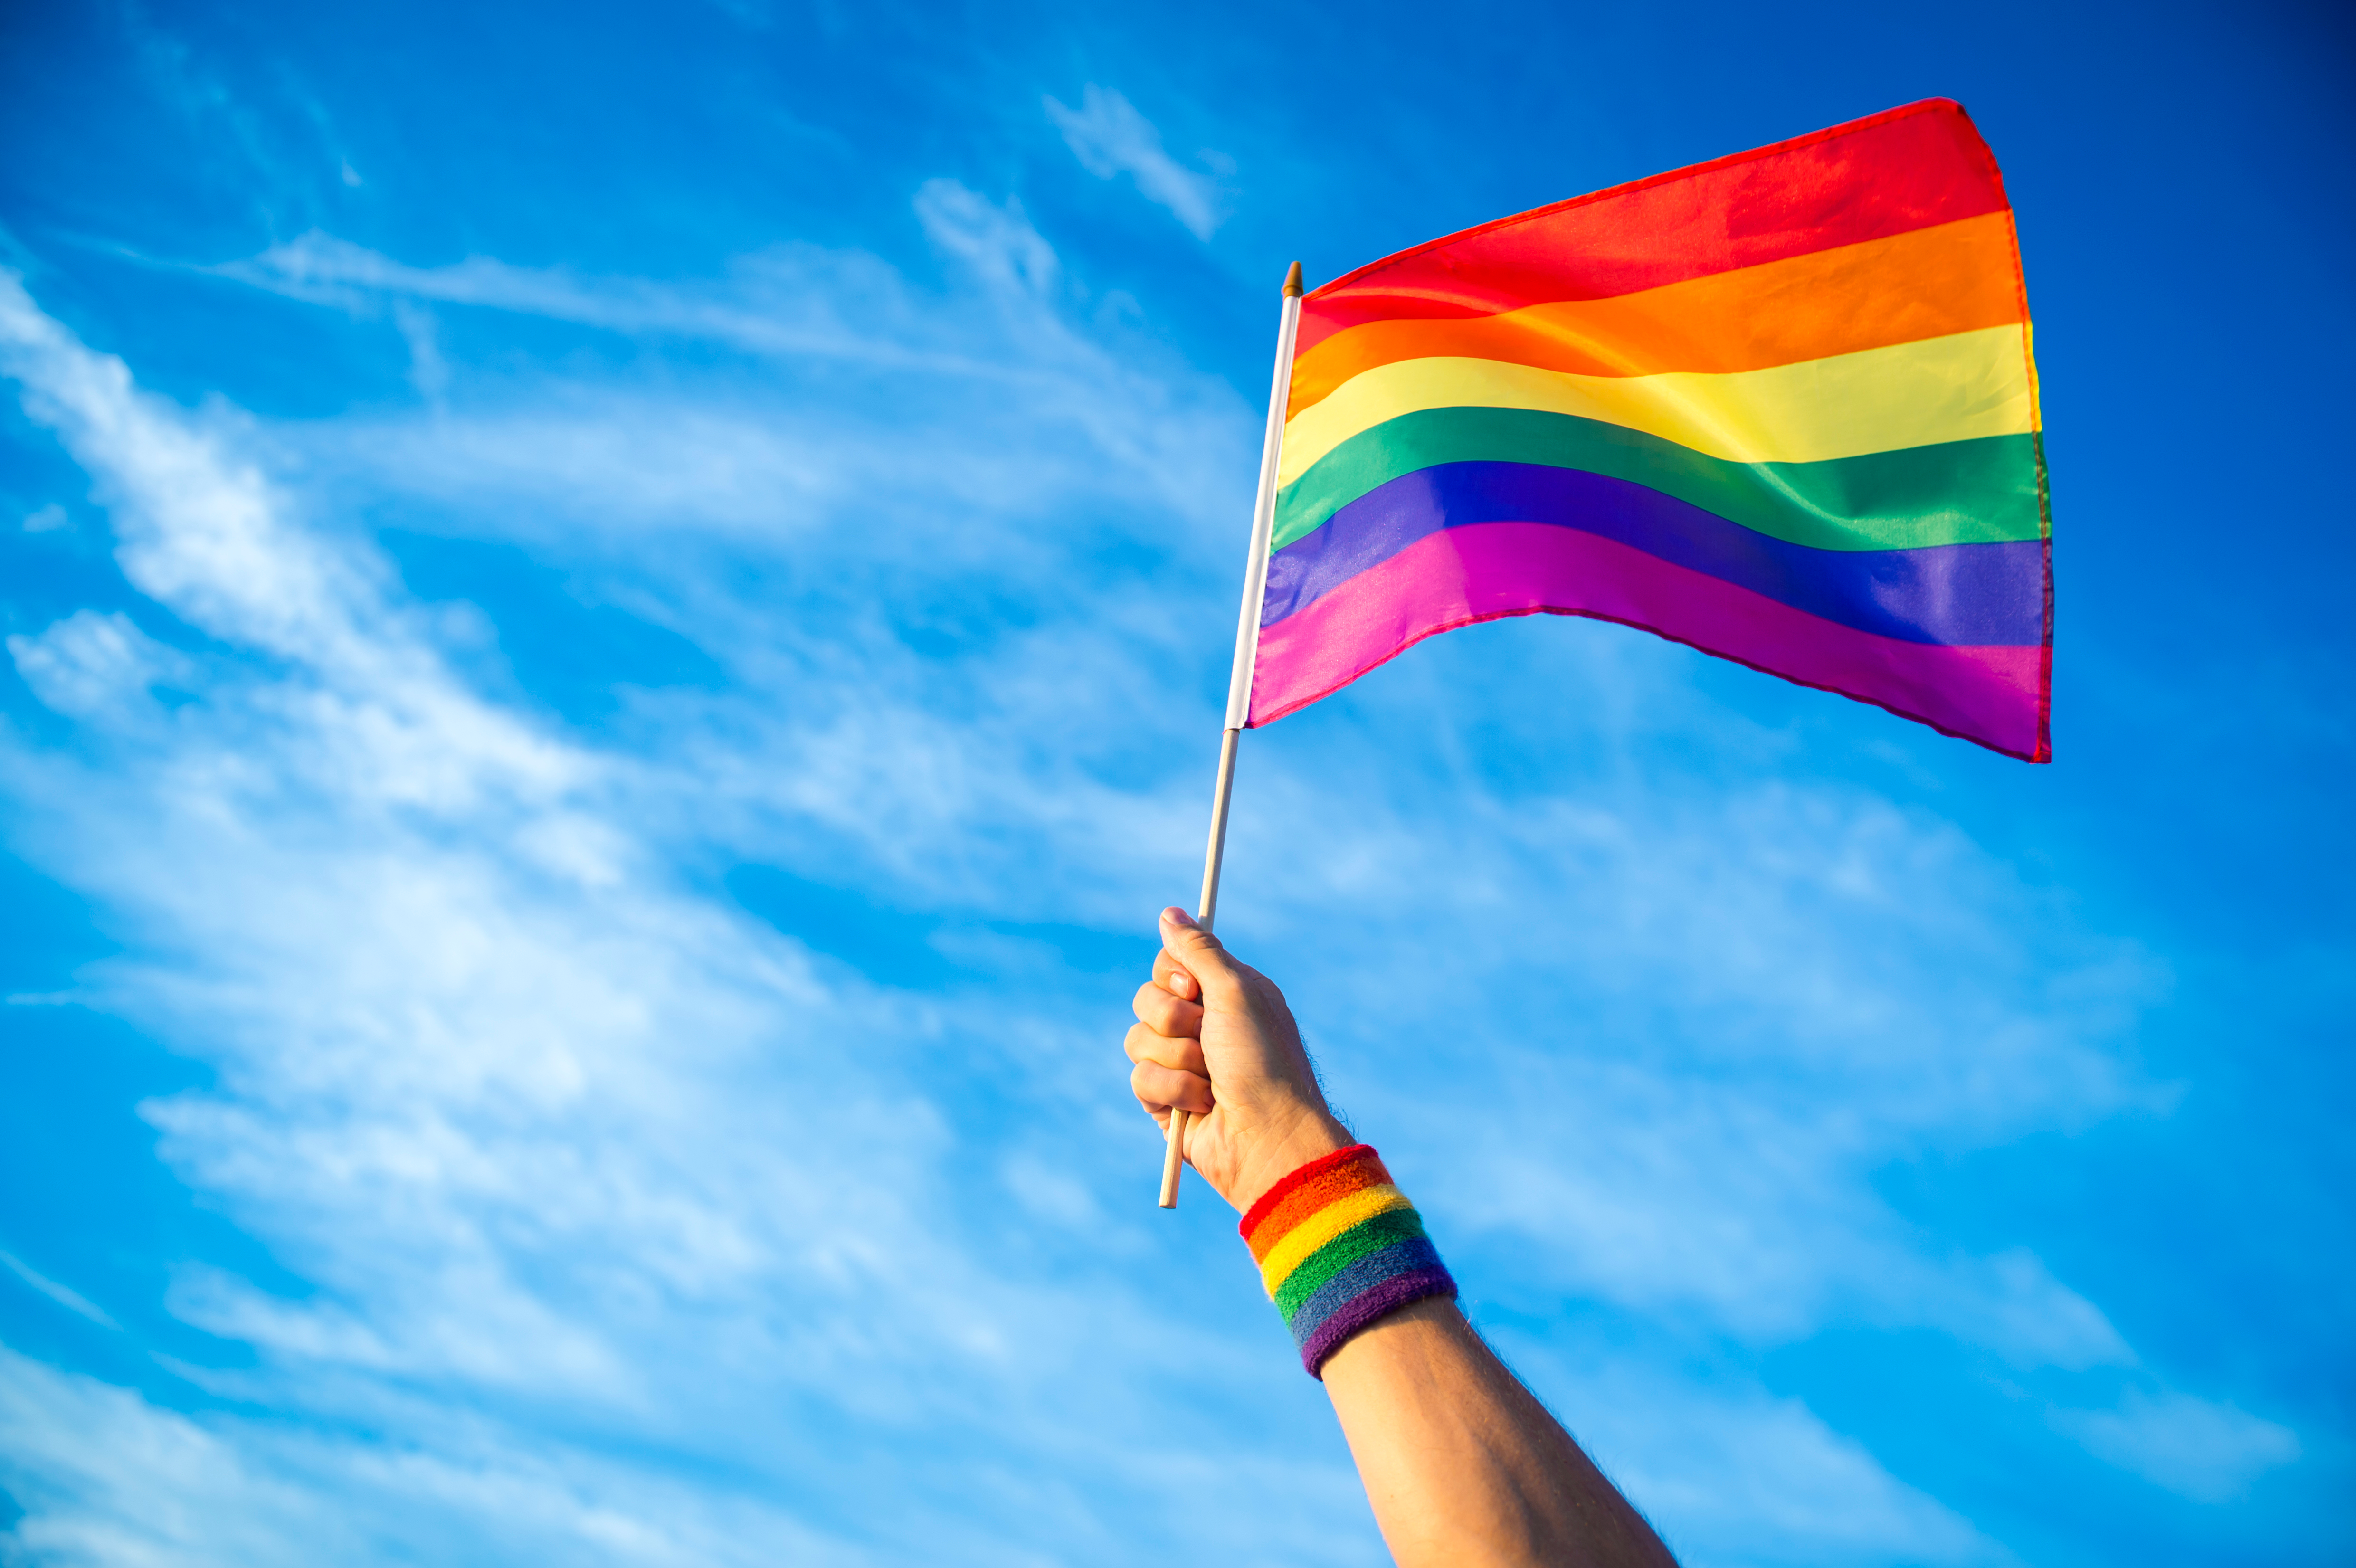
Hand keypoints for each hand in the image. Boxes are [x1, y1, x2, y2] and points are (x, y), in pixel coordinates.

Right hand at [1125, 907, 1350, 1211]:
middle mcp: (1203, 1025)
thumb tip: (1169, 911)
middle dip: (1173, 1018)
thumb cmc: (1263, 1061)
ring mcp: (1182, 1063)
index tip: (1192, 987)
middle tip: (1205, 1036)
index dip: (1172, 974)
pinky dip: (1172, 1089)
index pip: (1170, 962)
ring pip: (1138, 1038)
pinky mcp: (1166, 1100)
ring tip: (1210, 1077)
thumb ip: (1199, 950)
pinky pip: (1140, 1077)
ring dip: (1176, 1057)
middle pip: (1147, 998)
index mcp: (1225, 993)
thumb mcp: (1236, 991)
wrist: (1267, 1137)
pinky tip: (1202, 1105)